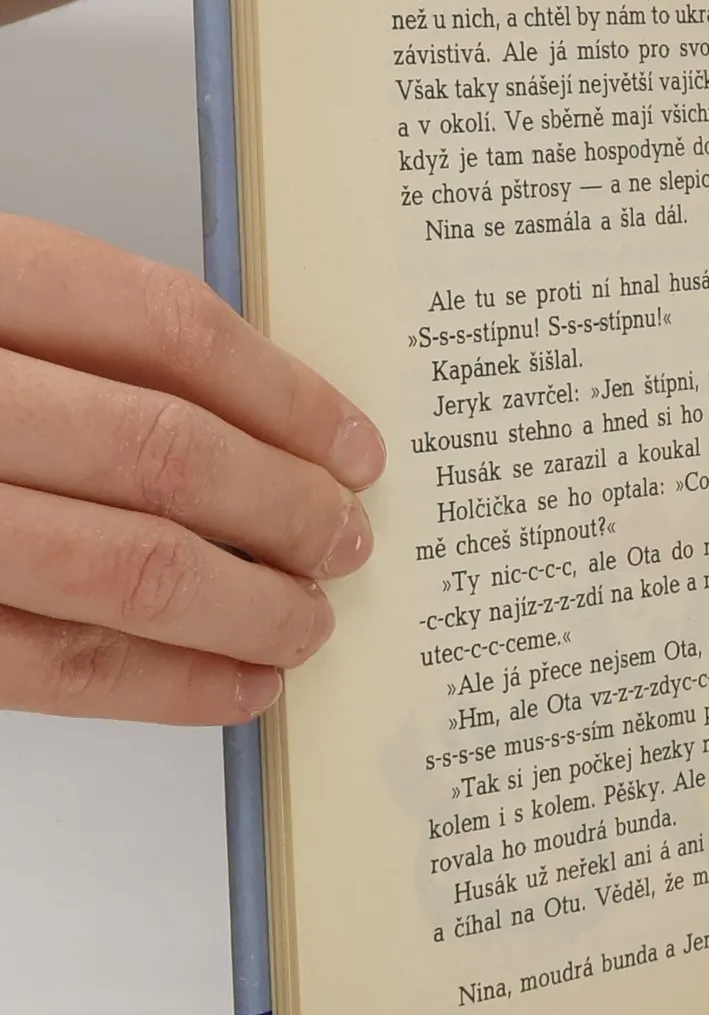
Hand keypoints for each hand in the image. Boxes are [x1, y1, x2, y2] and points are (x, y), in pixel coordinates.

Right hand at [0, 215, 384, 723]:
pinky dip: (165, 683)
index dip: (284, 395)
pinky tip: (236, 686)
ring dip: (249, 604)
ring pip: (125, 568)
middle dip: (285, 510)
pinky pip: (48, 664)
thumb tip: (252, 419)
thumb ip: (66, 338)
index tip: (355, 444)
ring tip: (310, 619)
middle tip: (347, 540)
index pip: (162, 329)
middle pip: (163, 456)